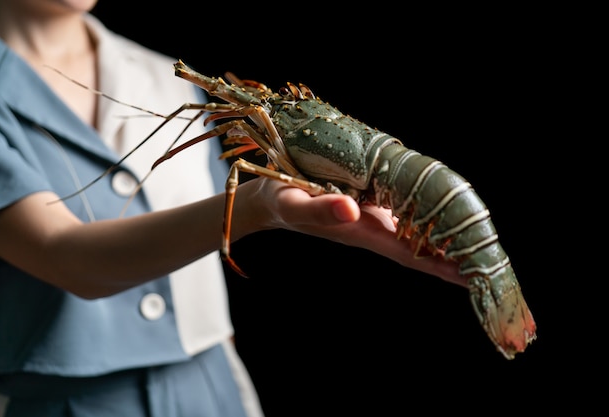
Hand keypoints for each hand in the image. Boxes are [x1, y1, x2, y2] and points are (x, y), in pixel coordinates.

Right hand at [252, 178, 465, 287]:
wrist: (268, 199)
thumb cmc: (278, 200)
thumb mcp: (293, 202)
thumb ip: (320, 208)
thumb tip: (351, 209)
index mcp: (361, 230)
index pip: (411, 254)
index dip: (442, 265)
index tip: (474, 276)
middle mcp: (374, 228)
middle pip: (422, 250)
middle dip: (455, 261)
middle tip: (493, 268)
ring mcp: (373, 219)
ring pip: (417, 235)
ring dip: (446, 243)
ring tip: (481, 248)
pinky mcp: (370, 205)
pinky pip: (406, 216)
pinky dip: (428, 221)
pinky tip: (444, 217)